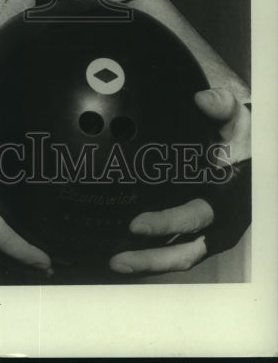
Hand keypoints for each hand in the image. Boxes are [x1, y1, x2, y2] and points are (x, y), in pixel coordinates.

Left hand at [108, 88, 250, 275]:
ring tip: (115, 263)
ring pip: (179, 257)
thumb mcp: (237, 120)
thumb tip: (202, 100)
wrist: (247, 152)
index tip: (134, 224)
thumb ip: (222, 107)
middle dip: (151, 257)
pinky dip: (153, 256)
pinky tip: (123, 251)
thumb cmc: (238, 135)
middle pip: (185, 250)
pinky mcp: (198, 234)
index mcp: (228, 200)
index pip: (195, 217)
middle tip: (117, 258)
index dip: (167, 224)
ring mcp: (210, 233)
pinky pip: (176, 251)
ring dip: (148, 264)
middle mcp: (220, 224)